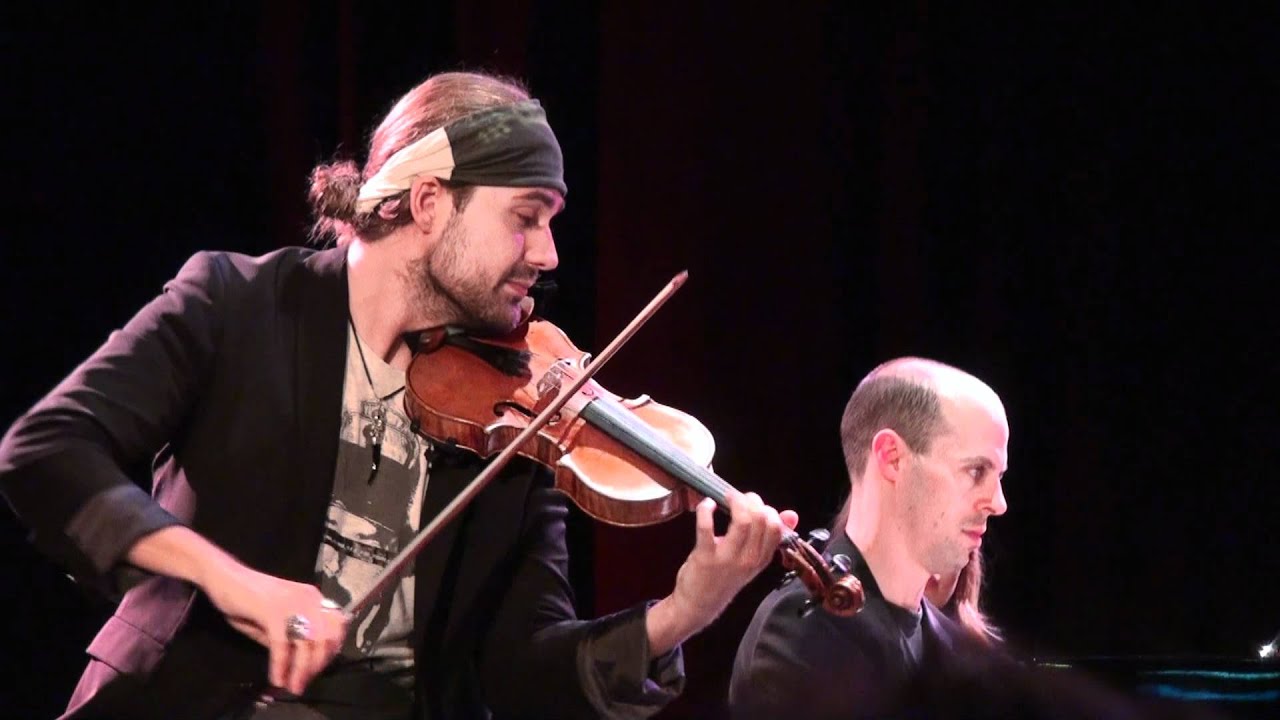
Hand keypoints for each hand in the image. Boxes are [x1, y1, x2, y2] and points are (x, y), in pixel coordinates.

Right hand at [200, 562, 348, 695]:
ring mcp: (292, 604)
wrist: (224, 577)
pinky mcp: (273, 611)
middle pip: (327, 638)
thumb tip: (298, 662)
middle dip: (317, 665)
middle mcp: (309, 599)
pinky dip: (281, 665)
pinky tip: (277, 678)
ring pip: (307, 644)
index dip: (331, 651)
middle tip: (304, 682)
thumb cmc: (248, 597)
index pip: (337, 627)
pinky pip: (282, 645)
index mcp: (313, 598)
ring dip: (301, 670)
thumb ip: (290, 636)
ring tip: (293, 686)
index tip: (318, 669)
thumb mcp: (275, 620)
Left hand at [669, 491, 798, 630]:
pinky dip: (705, 509)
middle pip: (761, 520)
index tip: (756, 506)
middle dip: (752, 501)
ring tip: (726, 496)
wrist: (698, 605)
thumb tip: (791, 514)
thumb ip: (768, 538)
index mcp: (761, 559)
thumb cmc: (724, 579)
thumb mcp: (751, 561)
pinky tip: (707, 504)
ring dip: (735, 501)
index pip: (776, 528)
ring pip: (741, 521)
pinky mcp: (704, 556)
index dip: (768, 510)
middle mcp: (749, 559)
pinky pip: (706, 526)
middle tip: (740, 498)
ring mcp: (727, 559)